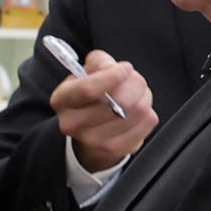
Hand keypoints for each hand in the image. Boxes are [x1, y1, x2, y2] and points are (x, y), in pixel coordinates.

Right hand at [52, 50, 156, 172]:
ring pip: (137, 110)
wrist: (90, 130)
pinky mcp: (117, 149)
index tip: (125, 68)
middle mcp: (73, 124)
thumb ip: (99, 61)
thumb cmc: (90, 96)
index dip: (113, 76)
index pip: (88, 89)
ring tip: (137, 94)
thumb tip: (112, 68)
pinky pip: (147, 122)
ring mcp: (95, 141)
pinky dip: (148, 112)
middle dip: (135, 83)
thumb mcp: (87, 72)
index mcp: (62, 100)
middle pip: (118, 101)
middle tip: (134, 79)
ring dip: (144, 96)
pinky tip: (138, 111)